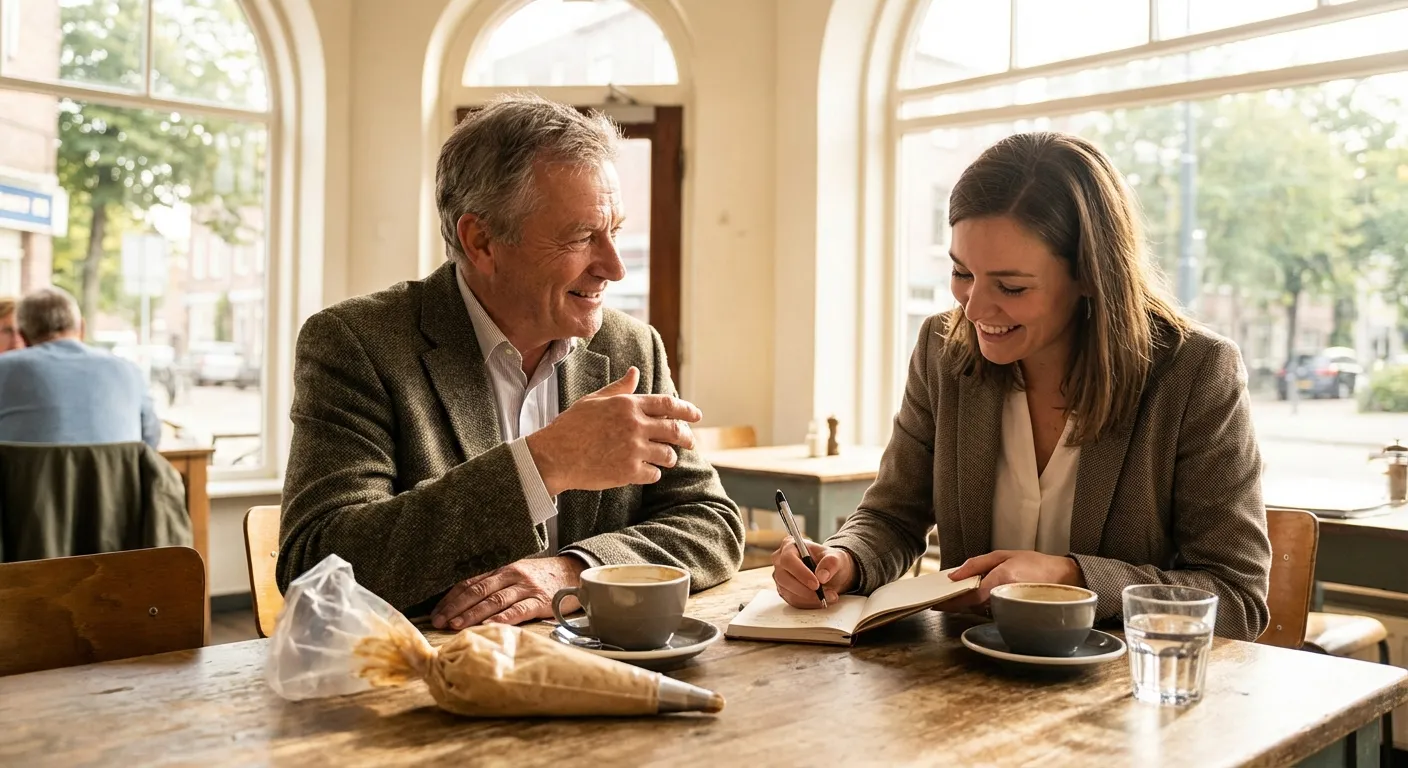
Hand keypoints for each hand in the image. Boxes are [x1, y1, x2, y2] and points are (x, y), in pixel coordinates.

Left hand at [431, 556, 585, 629]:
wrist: (573, 571)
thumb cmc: (540, 577)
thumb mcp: (515, 575)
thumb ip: (493, 585)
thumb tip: (463, 604)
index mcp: (501, 569)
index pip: (470, 582)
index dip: (451, 598)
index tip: (436, 612)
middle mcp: (511, 575)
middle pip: (478, 591)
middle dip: (455, 607)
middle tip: (439, 621)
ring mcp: (526, 588)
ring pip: (494, 600)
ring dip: (473, 614)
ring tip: (456, 626)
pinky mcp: (541, 601)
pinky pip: (519, 610)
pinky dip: (502, 618)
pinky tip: (489, 626)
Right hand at [526, 367, 701, 494]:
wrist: (554, 455)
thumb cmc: (571, 426)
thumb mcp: (594, 400)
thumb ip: (619, 388)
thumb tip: (635, 372)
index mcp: (628, 405)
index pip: (668, 404)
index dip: (686, 410)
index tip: (697, 415)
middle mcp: (634, 425)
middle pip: (675, 431)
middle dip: (686, 437)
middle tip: (690, 442)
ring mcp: (633, 449)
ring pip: (667, 455)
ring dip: (669, 457)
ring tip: (665, 459)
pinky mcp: (628, 472)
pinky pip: (654, 474)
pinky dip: (653, 473)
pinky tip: (646, 472)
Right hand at [771, 537, 856, 607]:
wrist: (831, 573)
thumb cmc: (830, 561)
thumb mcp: (836, 558)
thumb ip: (831, 563)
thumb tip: (822, 575)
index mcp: (790, 545)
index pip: (788, 559)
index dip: (801, 573)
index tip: (816, 584)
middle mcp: (780, 561)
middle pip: (784, 578)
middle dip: (806, 590)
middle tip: (825, 594)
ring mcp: (780, 577)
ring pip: (788, 592)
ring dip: (810, 598)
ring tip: (829, 597)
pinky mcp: (784, 591)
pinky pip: (793, 601)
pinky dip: (809, 603)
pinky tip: (821, 600)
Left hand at [933, 550, 1085, 614]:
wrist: (1064, 578)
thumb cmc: (1035, 564)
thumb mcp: (1003, 555)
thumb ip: (976, 565)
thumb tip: (953, 576)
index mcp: (1001, 580)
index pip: (969, 596)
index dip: (950, 602)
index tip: (935, 604)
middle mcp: (1004, 597)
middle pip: (971, 606)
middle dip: (954, 602)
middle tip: (938, 598)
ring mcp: (1009, 608)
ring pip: (978, 610)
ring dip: (964, 604)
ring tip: (952, 595)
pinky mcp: (1012, 614)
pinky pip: (988, 611)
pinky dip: (976, 605)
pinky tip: (970, 597)